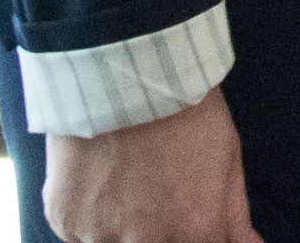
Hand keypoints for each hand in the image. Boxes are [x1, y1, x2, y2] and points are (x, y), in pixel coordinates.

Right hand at [43, 90, 259, 242]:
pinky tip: (105, 180)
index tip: (197, 223)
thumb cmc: (183, 109)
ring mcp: (99, 235)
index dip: (201, 236)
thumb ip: (235, 215)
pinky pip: (81, 234)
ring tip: (131, 185)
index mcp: (193, 230)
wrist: (122, 73)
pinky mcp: (65, 222)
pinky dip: (94, 217)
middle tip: (161, 197)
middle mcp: (145, 242)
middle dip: (164, 232)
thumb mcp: (227, 156)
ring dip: (126, 228)